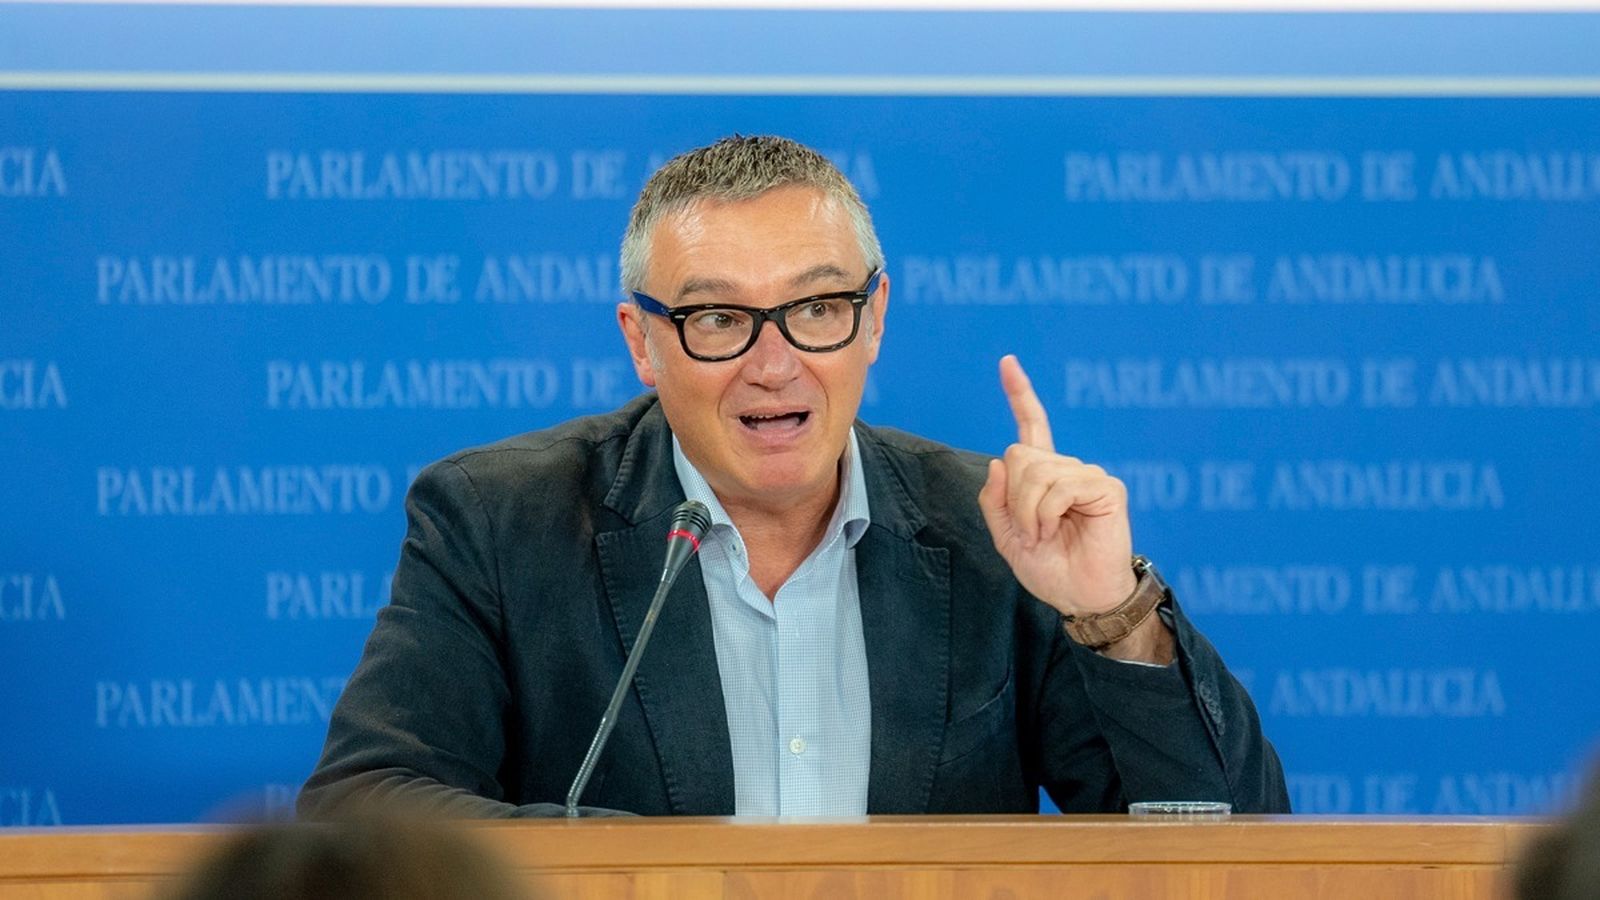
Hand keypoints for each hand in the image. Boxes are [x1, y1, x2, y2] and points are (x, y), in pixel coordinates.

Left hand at [977, 355, 1137, 616]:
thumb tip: (998, 461)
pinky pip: (1059, 486)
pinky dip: (1045, 512)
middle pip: (1019, 454)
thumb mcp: (1006, 537)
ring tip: (1043, 534)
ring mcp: (1088, 475)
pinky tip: (1055, 529)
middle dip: (1013, 497)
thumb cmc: (1050, 568)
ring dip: (1027, 511)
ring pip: (1034, 471)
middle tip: (1028, 530)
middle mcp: (1067, 468)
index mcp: (1044, 475)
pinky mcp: (1105, 488)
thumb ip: (994, 501)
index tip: (1007, 361)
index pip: (1031, 426)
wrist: (1081, 596)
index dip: (1020, 394)